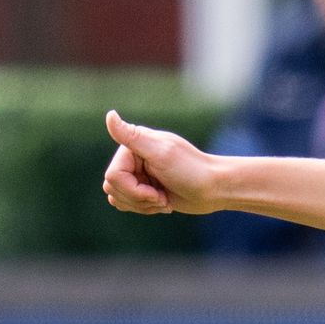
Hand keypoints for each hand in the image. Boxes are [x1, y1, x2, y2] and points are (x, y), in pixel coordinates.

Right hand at [101, 111, 223, 214]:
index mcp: (133, 144)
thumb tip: (109, 115)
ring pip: (116, 197)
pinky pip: (125, 203)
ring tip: (164, 200)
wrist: (215, 189)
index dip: (133, 190)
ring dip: (142, 205)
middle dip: (139, 199)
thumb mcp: (162, 154)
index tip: (156, 193)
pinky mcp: (142, 188)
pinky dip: (143, 208)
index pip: (113, 176)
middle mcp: (132, 157)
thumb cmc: (192, 171)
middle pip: (112, 188)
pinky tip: (163, 203)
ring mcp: (137, 173)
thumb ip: (133, 137)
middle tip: (162, 198)